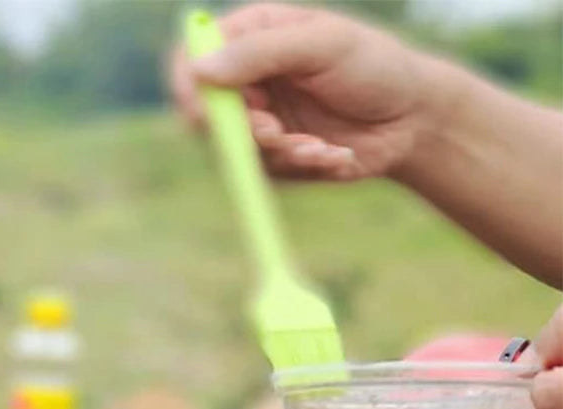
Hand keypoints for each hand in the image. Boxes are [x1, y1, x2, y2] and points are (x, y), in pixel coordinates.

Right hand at [169, 3, 453, 180]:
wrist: (415, 120)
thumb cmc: (376, 67)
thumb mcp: (322, 46)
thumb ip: (260, 53)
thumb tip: (200, 69)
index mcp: (252, 37)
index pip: (193, 59)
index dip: (190, 87)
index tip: (207, 111)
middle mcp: (248, 80)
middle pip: (205, 115)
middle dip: (242, 130)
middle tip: (274, 132)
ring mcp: (259, 121)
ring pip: (235, 152)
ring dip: (279, 153)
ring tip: (320, 146)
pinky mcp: (275, 158)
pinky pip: (266, 175)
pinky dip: (300, 168)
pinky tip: (332, 155)